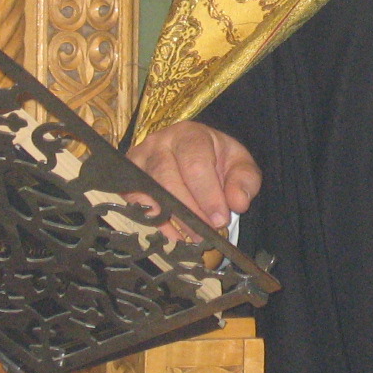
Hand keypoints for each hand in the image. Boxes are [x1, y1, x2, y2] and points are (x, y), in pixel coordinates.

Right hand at [128, 121, 260, 231]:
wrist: (192, 152)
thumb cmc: (217, 159)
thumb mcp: (239, 165)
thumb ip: (244, 182)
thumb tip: (238, 203)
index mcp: (189, 135)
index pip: (195, 165)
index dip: (207, 195)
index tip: (219, 220)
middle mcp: (158, 143)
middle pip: (168, 180)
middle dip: (189, 211)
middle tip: (206, 233)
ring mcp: (139, 160)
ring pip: (149, 192)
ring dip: (172, 219)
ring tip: (192, 237)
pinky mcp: (128, 178)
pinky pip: (135, 203)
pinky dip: (154, 222)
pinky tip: (174, 234)